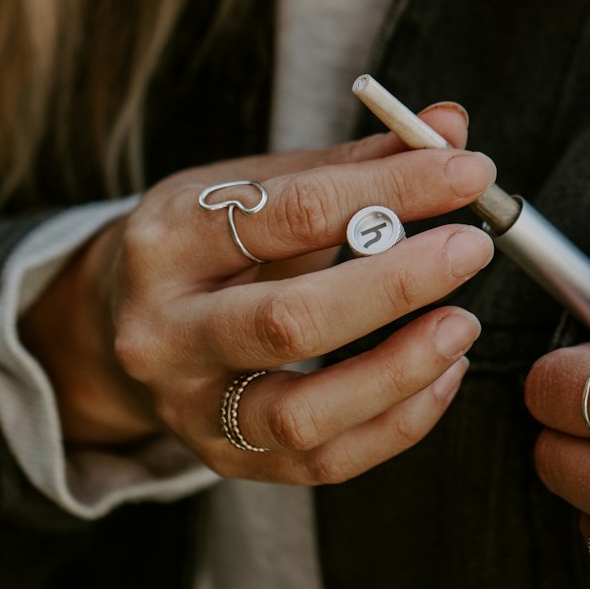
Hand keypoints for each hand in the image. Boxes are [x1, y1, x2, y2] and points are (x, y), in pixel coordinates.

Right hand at [21, 105, 495, 480]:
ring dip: (400, 370)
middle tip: (472, 247)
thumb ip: (357, 162)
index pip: (290, 212)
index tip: (467, 172)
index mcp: (169, 239)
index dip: (391, 190)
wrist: (117, 323)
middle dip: (396, 284)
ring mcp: (191, 407)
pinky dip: (398, 422)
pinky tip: (442, 374)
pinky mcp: (225, 460)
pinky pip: (324, 461)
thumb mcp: (258, 185)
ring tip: (462, 324)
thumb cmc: (208, 243)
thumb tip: (451, 128)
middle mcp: (165, 332)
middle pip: (288, 320)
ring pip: (302, 414)